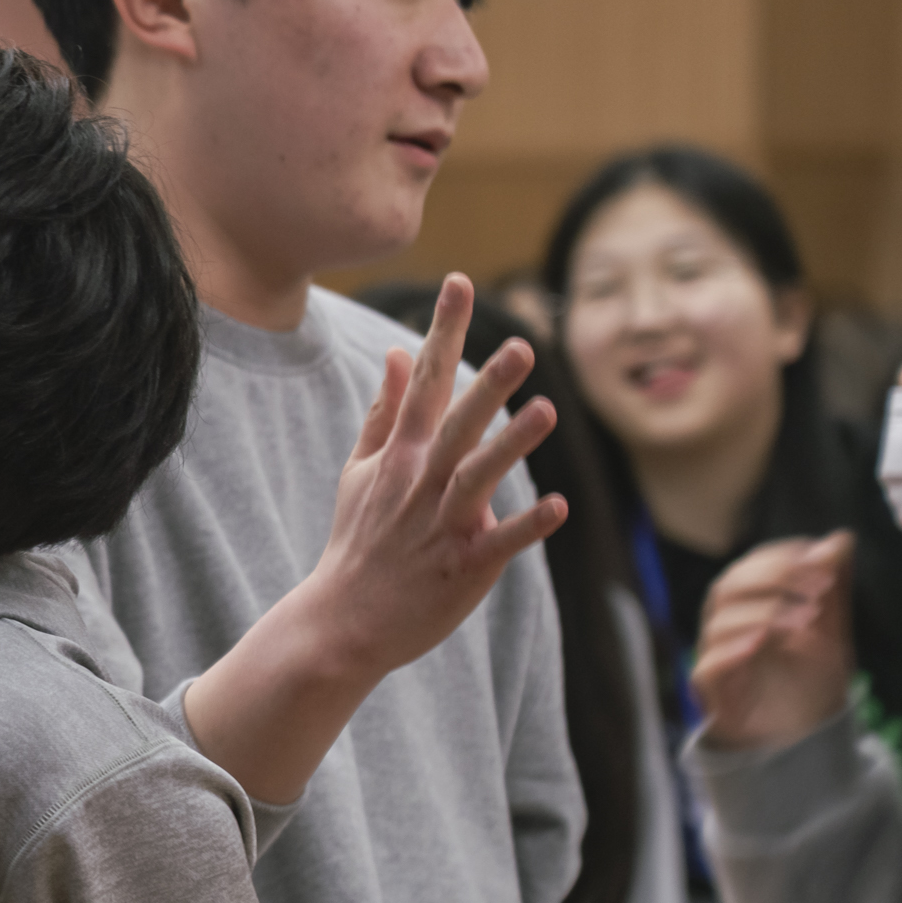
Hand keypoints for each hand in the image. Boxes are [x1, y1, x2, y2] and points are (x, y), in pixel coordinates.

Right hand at [294, 274, 569, 680]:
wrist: (344, 618)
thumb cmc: (359, 539)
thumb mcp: (361, 468)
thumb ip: (386, 411)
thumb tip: (402, 353)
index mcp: (401, 454)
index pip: (426, 379)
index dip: (445, 330)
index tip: (460, 283)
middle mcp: (421, 481)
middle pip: (459, 423)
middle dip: (488, 384)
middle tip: (521, 345)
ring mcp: (442, 524)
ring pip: (480, 476)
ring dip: (512, 444)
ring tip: (546, 410)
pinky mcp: (463, 567)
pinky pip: (499, 542)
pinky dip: (526, 526)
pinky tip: (556, 506)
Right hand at [693, 533, 854, 750]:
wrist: (804, 742)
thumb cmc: (810, 684)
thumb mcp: (831, 631)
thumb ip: (831, 587)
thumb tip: (841, 537)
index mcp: (748, 610)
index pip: (749, 569)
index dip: (779, 558)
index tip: (819, 558)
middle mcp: (727, 629)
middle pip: (728, 587)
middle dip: (773, 578)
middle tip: (819, 585)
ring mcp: (717, 659)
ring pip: (719, 621)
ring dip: (764, 610)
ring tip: (806, 619)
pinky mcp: (715, 693)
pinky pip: (710, 665)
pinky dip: (734, 649)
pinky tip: (764, 642)